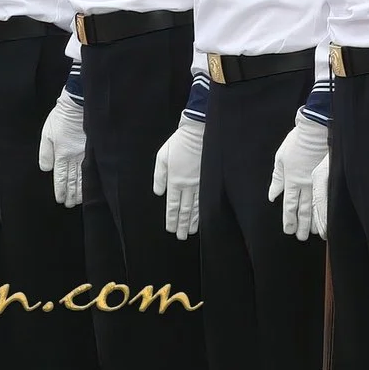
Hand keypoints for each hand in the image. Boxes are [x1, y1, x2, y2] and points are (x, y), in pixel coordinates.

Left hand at [38, 90, 85, 208]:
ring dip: (80, 191)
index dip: (60, 190)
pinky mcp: (93, 149)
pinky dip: (90, 180)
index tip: (60, 200)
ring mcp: (85, 154)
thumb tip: (46, 170)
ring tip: (79, 201)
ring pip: (83, 177)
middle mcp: (74, 157)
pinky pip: (92, 168)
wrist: (77, 105)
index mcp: (61, 155)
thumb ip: (45, 154)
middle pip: (72, 180)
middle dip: (70, 194)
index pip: (61, 178)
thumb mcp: (46, 134)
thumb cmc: (60, 119)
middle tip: (69, 205)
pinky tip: (91, 186)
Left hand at [153, 117, 204, 239]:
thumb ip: (159, 177)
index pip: (172, 205)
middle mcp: (188, 185)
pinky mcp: (209, 179)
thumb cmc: (178, 143)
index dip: (172, 219)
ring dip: (193, 221)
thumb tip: (159, 193)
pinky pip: (205, 199)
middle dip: (182, 224)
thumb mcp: (162, 157)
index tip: (170, 229)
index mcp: (175, 180)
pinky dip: (204, 210)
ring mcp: (200, 183)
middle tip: (181, 237)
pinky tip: (203, 217)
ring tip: (191, 232)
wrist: (197, 133)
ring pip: (196, 207)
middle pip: (185, 210)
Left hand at [267, 113, 327, 240]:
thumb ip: (277, 179)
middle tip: (301, 238)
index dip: (289, 219)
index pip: (289, 205)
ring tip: (314, 234)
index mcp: (291, 180)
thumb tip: (272, 195)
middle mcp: (305, 184)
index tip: (289, 230)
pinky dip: (326, 211)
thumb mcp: (280, 159)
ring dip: (314, 222)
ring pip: (316, 206)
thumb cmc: (296, 143)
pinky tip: (328, 219)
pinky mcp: (329, 177)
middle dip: (302, 225)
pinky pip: (326, 198)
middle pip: (303, 209)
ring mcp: (318, 182)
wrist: (315, 130)